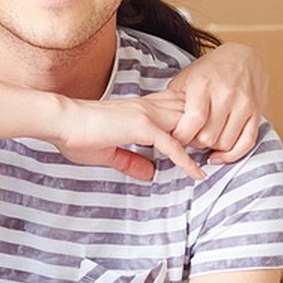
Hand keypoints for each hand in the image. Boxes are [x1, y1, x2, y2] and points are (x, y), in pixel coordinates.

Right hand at [49, 90, 203, 181]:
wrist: (61, 121)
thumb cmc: (77, 134)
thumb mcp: (109, 152)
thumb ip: (131, 161)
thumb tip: (150, 174)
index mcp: (140, 108)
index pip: (177, 109)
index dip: (193, 123)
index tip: (205, 140)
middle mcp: (148, 107)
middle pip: (190, 115)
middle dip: (207, 132)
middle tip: (221, 152)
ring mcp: (147, 115)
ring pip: (187, 127)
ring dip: (203, 144)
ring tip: (217, 162)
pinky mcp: (142, 127)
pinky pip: (172, 146)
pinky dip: (186, 161)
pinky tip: (196, 174)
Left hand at [166, 40, 267, 163]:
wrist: (243, 56)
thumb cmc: (209, 70)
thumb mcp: (186, 78)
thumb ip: (174, 103)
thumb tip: (163, 128)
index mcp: (204, 84)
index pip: (193, 121)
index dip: (181, 137)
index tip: (173, 139)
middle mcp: (226, 94)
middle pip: (208, 137)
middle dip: (194, 144)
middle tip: (188, 139)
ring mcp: (243, 104)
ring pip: (225, 142)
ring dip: (211, 149)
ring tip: (202, 140)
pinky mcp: (256, 112)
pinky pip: (246, 143)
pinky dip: (231, 155)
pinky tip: (218, 155)